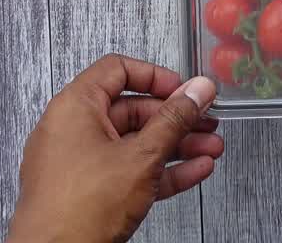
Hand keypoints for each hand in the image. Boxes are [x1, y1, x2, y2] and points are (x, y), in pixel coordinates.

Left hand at [7, 55, 222, 242]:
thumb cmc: (77, 210)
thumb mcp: (141, 156)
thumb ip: (174, 120)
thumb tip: (196, 92)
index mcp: (75, 107)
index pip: (118, 71)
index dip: (156, 77)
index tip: (183, 89)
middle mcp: (72, 130)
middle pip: (133, 110)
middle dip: (176, 119)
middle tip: (204, 120)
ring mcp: (79, 162)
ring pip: (135, 144)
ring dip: (176, 146)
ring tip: (209, 148)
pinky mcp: (87, 191)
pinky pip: (129, 170)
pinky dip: (160, 170)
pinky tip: (191, 171)